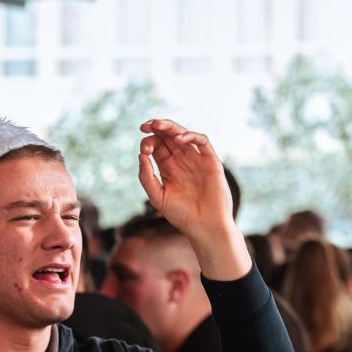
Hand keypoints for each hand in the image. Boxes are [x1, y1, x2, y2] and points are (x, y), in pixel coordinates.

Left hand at [138, 119, 250, 280]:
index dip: (148, 142)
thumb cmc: (181, 215)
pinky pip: (202, 142)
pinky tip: (179, 140)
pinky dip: (191, 136)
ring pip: (184, 135)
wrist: (205, 227)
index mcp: (168, 168)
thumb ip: (146, 177)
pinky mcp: (211, 161)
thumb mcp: (157, 197)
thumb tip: (141, 155)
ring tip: (158, 124)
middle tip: (145, 125)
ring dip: (171, 127)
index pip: (157, 146)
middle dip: (157, 128)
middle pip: (168, 136)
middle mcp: (182, 160)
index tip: (143, 149)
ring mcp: (196, 159)